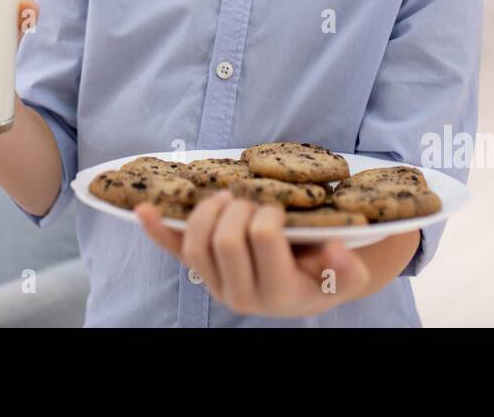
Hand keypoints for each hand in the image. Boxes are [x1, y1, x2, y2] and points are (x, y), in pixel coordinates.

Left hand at [135, 190, 371, 317]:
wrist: (310, 288)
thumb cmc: (329, 273)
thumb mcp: (350, 273)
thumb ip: (348, 268)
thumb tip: (334, 250)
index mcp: (280, 294)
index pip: (262, 240)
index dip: (268, 214)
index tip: (278, 207)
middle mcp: (243, 297)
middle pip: (225, 240)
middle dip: (239, 208)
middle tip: (253, 199)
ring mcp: (217, 285)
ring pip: (196, 244)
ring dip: (207, 211)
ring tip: (227, 197)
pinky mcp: (203, 274)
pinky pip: (176, 252)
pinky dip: (157, 230)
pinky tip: (144, 210)